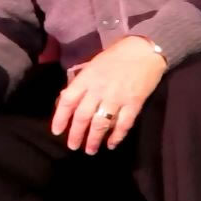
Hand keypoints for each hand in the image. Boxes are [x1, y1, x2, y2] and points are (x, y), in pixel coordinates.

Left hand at [51, 36, 165, 153]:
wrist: (144, 51)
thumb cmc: (115, 57)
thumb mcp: (92, 66)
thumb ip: (80, 83)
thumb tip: (65, 101)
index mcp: (86, 78)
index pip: (68, 100)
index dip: (60, 118)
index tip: (56, 131)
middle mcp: (99, 89)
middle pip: (83, 116)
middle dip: (76, 134)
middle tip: (72, 146)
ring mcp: (117, 97)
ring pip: (101, 123)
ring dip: (94, 139)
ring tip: (90, 150)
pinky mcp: (134, 103)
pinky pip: (123, 124)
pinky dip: (116, 136)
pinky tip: (111, 144)